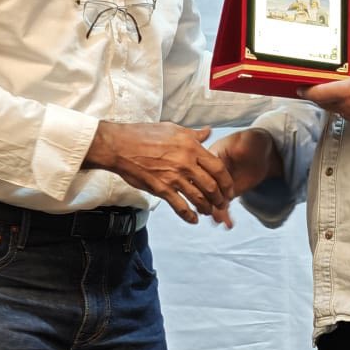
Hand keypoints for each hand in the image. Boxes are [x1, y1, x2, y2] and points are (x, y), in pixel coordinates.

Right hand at [84, 122, 235, 225]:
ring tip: (209, 212)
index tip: (229, 189)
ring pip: (199, 198)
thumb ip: (193, 134)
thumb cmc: (144, 135)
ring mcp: (174, 177)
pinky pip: (180, 206)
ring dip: (207, 208)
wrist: (120, 146)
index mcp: (192, 147)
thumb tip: (207, 132)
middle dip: (220, 198)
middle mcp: (186, 163)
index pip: (218, 167)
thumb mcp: (173, 129)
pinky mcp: (161, 188)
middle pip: (212, 186)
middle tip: (222, 204)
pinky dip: (188, 215)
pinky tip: (193, 220)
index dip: (227, 182)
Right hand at [207, 128, 280, 226]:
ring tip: (219, 219)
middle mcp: (211, 171)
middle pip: (206, 186)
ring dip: (214, 210)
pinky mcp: (226, 194)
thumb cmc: (254, 141)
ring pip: (211, 199)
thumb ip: (241, 145)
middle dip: (209, 199)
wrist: (264, 152)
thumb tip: (238, 149)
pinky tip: (228, 224)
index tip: (211, 190)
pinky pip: (222, 206)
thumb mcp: (248, 139)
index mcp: (213, 155)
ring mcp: (218, 184)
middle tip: (213, 209)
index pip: (208, 169)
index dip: (211, 180)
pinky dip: (224, 215)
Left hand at [305, 58, 349, 136]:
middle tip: (326, 86)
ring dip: (342, 102)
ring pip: (341, 111)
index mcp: (348, 92)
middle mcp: (349, 109)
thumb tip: (345, 69)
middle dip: (323, 95)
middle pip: (326, 104)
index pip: (317, 93)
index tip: (301, 87)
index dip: (306, 91)